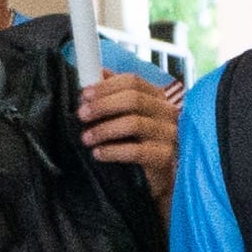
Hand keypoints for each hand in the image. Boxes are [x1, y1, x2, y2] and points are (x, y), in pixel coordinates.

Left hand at [80, 70, 181, 190]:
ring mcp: (169, 134)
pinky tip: (98, 154)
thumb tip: (97, 73)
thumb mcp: (130, 117)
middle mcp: (166, 112)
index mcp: (156, 98)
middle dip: (102, 105)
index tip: (84, 94)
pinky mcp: (165, 156)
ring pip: (133, 123)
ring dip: (104, 129)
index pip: (132, 81)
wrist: (159, 178)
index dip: (106, 86)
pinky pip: (136, 151)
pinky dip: (113, 151)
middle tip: (81, 115)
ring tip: (86, 138)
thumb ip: (117, 95)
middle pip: (133, 99)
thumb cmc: (142, 144)